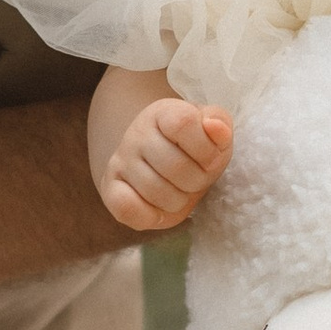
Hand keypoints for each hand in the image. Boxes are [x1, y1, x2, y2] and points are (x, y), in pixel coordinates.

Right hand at [99, 96, 232, 234]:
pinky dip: (149, 216)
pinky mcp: (110, 188)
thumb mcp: (213, 134)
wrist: (163, 165)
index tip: (211, 159)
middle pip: (175, 165)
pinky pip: (126, 208)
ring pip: (156, 191)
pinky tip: (158, 209)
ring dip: (178, 200)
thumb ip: (220, 126)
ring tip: (179, 192)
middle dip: (196, 180)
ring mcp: (120, 161)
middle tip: (196, 179)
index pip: (184, 124)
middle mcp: (136, 134)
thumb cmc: (193, 149)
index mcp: (163, 113)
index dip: (206, 149)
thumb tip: (214, 127)